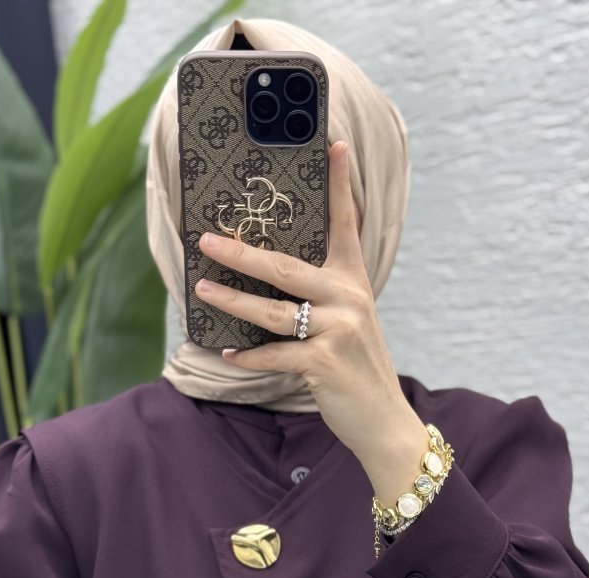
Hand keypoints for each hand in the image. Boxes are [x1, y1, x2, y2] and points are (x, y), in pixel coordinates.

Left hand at [192, 140, 411, 456]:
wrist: (385, 421)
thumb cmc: (358, 370)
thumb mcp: (350, 324)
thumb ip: (322, 299)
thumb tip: (270, 283)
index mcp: (353, 283)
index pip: (346, 225)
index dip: (339, 185)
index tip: (332, 145)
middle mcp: (347, 300)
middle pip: (285, 266)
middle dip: (242, 251)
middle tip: (207, 239)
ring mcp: (338, 331)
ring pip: (273, 310)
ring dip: (232, 301)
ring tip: (203, 291)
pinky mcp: (325, 363)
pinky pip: (275, 355)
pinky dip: (249, 357)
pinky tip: (228, 353)